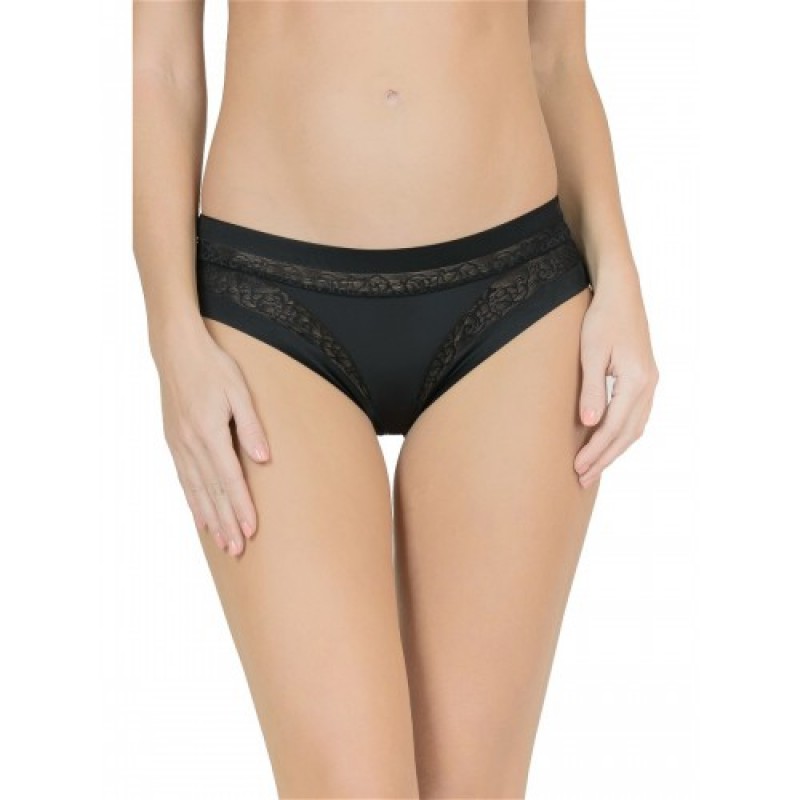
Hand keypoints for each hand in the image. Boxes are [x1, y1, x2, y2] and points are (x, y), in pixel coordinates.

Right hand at [153, 319, 270, 555]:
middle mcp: (191, 444)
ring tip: (223, 543)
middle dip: (227, 523)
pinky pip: (184, 480)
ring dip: (210, 519)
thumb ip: (250, 426)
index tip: (252, 530)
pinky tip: (200, 519)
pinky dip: (193, 502)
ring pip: (196, 491)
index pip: (229, 479)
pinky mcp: (173, 442)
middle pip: (212, 492)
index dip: (241, 506)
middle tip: (239, 550)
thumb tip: (263, 459)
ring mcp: (179, 445)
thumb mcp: (239, 391)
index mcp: (209, 432)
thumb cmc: (213, 367)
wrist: (176, 350)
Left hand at [574, 269, 658, 486]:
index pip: (614, 427)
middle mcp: (650, 385)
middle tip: (582, 478)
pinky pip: (636, 416)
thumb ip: (592, 389)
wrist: (620, 292)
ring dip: (614, 450)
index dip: (596, 451)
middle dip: (605, 458)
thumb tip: (589, 424)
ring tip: (593, 467)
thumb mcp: (591, 353)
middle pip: (628, 434)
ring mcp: (651, 382)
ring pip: (635, 427)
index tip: (577, 468)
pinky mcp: (645, 378)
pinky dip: (622, 434)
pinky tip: (608, 442)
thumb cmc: (601, 318)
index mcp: (637, 380)